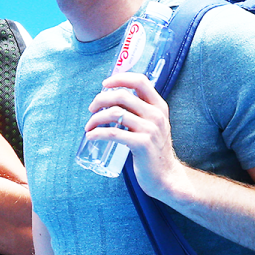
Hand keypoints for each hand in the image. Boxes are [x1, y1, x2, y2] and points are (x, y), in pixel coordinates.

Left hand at [83, 72, 184, 198]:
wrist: (165, 175)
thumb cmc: (153, 149)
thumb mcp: (153, 124)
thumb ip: (139, 110)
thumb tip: (111, 98)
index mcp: (159, 106)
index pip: (140, 81)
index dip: (120, 78)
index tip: (105, 84)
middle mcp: (156, 115)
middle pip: (122, 95)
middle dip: (101, 99)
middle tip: (91, 109)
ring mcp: (150, 129)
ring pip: (115, 113)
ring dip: (96, 118)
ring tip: (89, 126)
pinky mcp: (142, 144)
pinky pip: (113, 133)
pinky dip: (98, 133)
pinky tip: (91, 136)